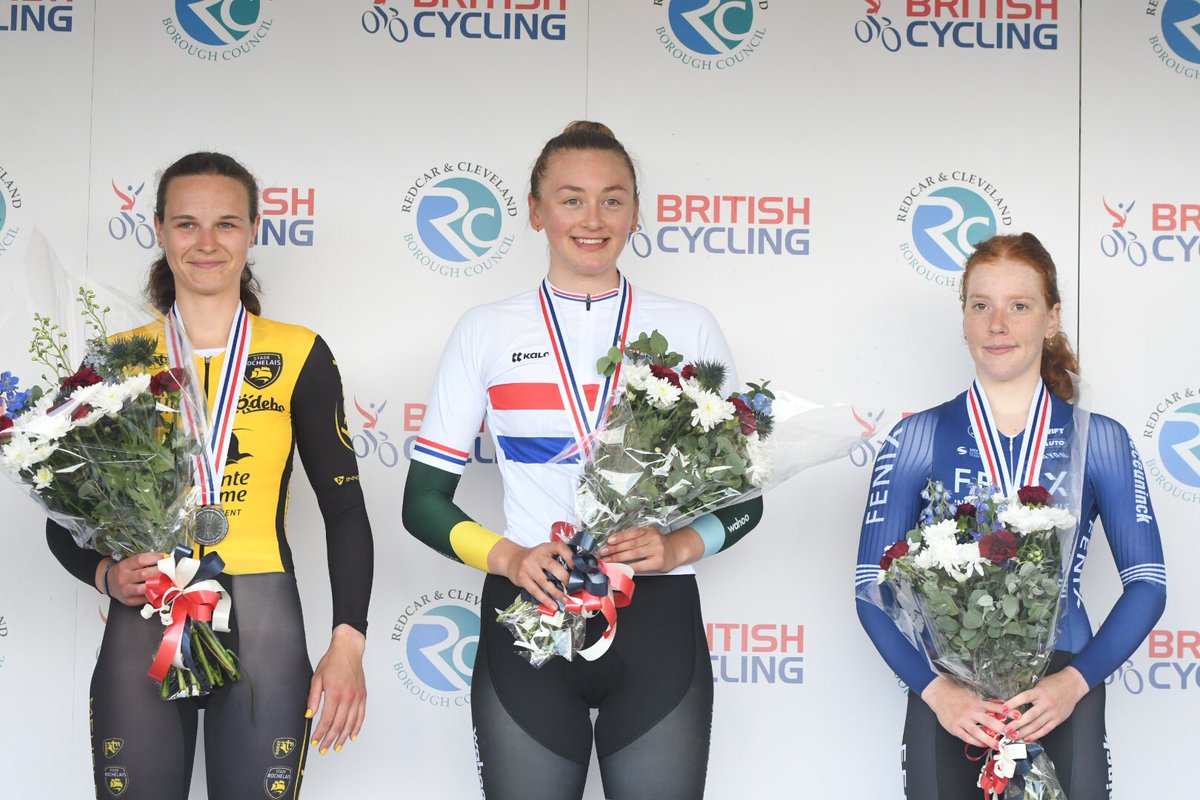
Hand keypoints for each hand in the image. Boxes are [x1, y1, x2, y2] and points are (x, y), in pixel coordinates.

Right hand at [96, 552, 162, 605]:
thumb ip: (145, 560)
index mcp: (124, 566)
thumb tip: (164, 557)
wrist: (109, 583)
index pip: (141, 560)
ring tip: (167, 580)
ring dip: (158, 584)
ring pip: (144, 588)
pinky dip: (154, 594)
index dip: (155, 558)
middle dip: (159, 571)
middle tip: (169, 569)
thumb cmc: (124, 571)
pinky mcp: (130, 600)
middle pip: (144, 574)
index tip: (165, 557)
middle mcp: (124, 578)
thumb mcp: (130, 562)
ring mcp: (126, 590)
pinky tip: (161, 590)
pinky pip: (145, 598)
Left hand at [307, 624, 366, 754]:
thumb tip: (309, 715)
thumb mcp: (317, 678)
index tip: (315, 741)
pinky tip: (352, 736)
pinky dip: (357, 727)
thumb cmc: (332, 662)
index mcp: (335, 693)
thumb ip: (313, 698)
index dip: (320, 733)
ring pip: (351, 723)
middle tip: (323, 749)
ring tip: (336, 747)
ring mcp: (357, 697)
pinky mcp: (363, 696)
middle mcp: (348, 697)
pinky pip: (361, 715)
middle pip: (339, 725)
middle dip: (330, 739)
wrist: (349, 650)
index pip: (327, 720)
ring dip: (343, 737)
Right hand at [488, 538, 572, 608]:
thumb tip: (575, 573)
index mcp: (545, 548)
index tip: (578, 568)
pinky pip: (535, 591)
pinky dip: (545, 600)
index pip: (559, 548)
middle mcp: (536, 556)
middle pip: (552, 566)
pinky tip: (553, 605)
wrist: (511, 560)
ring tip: (565, 600)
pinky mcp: (522, 578)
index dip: (570, 557)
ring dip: (556, 592)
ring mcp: (528, 567)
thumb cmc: (533, 558)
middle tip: (574, 586)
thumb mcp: (544, 552)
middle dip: (564, 577)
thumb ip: (556, 558)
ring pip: (544, 581)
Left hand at [598, 526, 702, 573]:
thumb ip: (635, 538)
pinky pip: (640, 565)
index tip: (608, 541)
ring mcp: (657, 550)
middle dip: (615, 548)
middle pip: (631, 544)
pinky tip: (620, 568)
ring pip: (634, 554)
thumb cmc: (659, 545)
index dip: (620, 537)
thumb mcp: (649, 536)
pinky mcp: (658, 562)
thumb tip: (613, 543)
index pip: (632, 533)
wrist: (677, 551)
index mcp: (649, 530)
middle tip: (603, 552)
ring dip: (619, 558)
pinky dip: (628, 567)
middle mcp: (653, 539)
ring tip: (608, 560)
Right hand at [920, 675, 1007, 747]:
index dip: (1008, 711)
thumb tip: (1002, 708)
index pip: (995, 707)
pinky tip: (983, 744)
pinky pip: (967, 738)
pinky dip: (976, 742)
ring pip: (978, 733)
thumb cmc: (956, 695)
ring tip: (999, 746)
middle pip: (989, 722)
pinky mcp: (955, 728)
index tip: (1019, 715)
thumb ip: (985, 704)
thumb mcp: (972, 696)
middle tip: (1012, 735)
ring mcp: (962, 720)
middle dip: (1002, 729)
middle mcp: (970, 712)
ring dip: (990, 740)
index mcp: (976, 703)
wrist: (938, 695)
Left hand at [1003, 666, 1087, 741]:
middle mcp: (1046, 703)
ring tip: (1013, 737)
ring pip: (1036, 725)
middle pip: (1029, 716)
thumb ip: (1029, 693)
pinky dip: (1036, 735)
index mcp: (1040, 692)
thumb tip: (1014, 701)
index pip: (1024, 697)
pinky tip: (1027, 738)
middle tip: (1006, 730)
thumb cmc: (1054, 683)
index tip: (1003, 709)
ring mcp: (1053, 713)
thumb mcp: (1039, 684)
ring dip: (1024, 732)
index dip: (1013, 703)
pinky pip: (1046, 729)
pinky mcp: (1058, 719)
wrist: (1073, 685)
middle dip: (1016, 724)